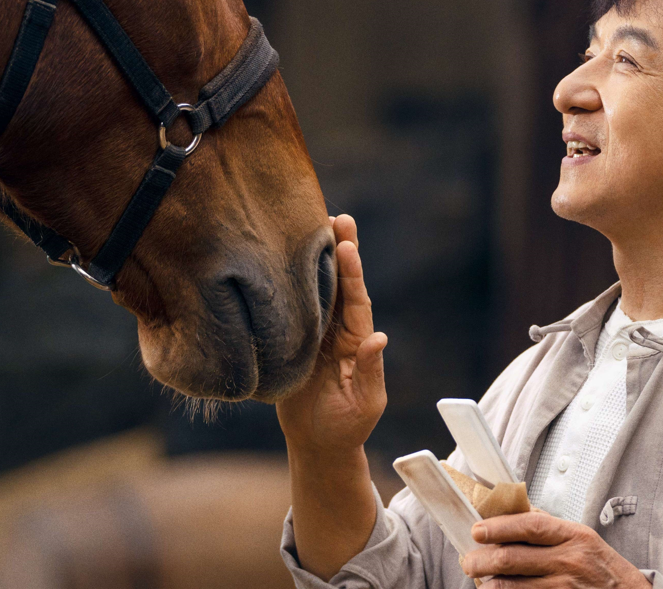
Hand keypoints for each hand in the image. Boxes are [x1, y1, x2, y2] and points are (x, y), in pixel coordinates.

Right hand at [276, 213, 387, 454]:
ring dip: (315, 260)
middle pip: (339, 284)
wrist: (318, 444)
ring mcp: (316, 334)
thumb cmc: (347, 427)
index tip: (347, 243)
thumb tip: (379, 338)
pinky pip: (295, 308)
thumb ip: (370, 371)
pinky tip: (283, 260)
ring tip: (313, 224)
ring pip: (317, 290)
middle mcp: (338, 331)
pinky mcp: (295, 340)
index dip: (352, 272)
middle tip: (338, 216)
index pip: (356, 300)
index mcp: (357, 341)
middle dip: (339, 250)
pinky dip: (292, 284)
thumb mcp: (365, 402)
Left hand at [460, 511, 652, 588]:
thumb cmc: (601, 565)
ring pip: (514, 587)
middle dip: (482, 560)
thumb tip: (509, 510)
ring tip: (479, 580)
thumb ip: (548, 527)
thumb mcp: (581, 538)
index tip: (477, 530)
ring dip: (490, 584)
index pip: (530, 526)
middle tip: (468, 561)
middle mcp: (570, 561)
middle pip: (514, 559)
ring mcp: (566, 588)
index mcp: (573, 536)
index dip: (500, 527)